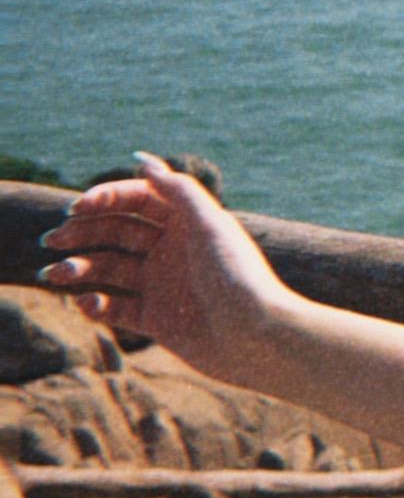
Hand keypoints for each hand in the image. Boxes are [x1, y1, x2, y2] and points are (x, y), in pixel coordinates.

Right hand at [39, 154, 296, 381]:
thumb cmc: (237, 277)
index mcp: (186, 221)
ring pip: (109, 269)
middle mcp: (171, 249)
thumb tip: (143, 158)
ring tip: (58, 274)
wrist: (256, 338)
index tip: (77, 207)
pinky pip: (116, 308)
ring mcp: (162, 284)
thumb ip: (178, 190)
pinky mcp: (156, 319)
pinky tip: (86, 303)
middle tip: (53, 239)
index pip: (136, 199)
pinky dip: (96, 304)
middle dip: (83, 232)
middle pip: (116, 232)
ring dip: (81, 268)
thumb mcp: (209, 225)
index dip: (105, 199)